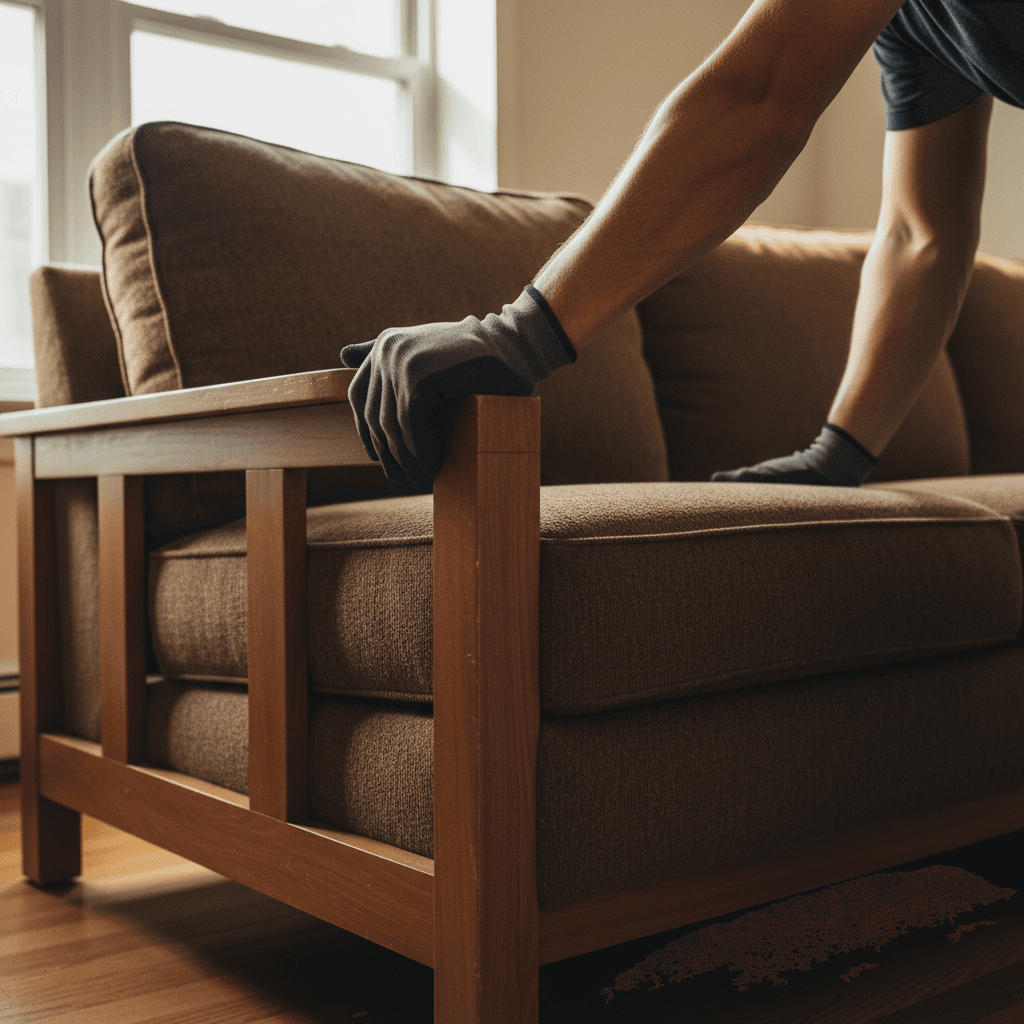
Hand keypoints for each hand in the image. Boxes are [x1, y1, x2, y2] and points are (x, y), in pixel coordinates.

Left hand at [341, 285, 576, 485]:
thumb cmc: (474, 362)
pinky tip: (433, 464)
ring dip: (407, 458)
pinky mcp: (419, 376)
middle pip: (375, 414)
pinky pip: (409, 425)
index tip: (383, 459)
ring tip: (422, 477)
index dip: (367, 431)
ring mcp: (401, 360)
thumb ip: (387, 356)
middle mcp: (387, 349)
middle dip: (388, 452)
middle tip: (406, 477)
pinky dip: (420, 450)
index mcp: (384, 345)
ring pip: (391, 424)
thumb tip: (342, 354)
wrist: (514, 350)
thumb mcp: (425, 355)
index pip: (359, 396)